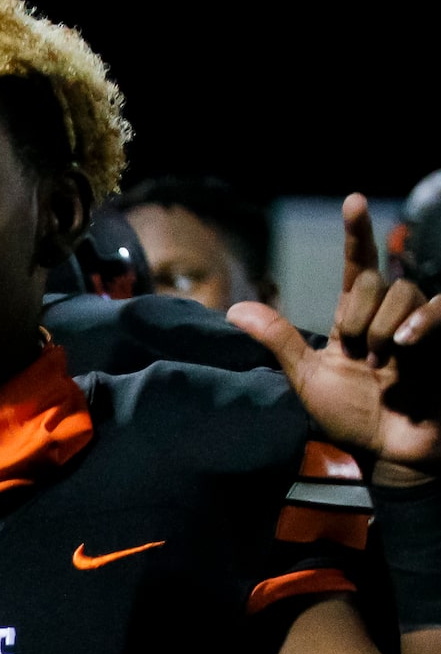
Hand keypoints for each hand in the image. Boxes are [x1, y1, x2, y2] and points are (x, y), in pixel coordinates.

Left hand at [232, 193, 440, 479]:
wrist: (389, 452)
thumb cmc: (350, 419)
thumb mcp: (307, 378)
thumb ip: (278, 341)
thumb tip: (234, 310)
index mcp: (356, 320)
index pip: (359, 267)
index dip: (357, 234)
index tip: (352, 201)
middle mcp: (389, 316)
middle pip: (378, 281)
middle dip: (361, 315)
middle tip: (360, 354)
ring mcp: (419, 326)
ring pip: (405, 292)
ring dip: (385, 328)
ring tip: (383, 363)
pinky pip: (440, 309)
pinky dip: (424, 322)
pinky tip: (407, 346)